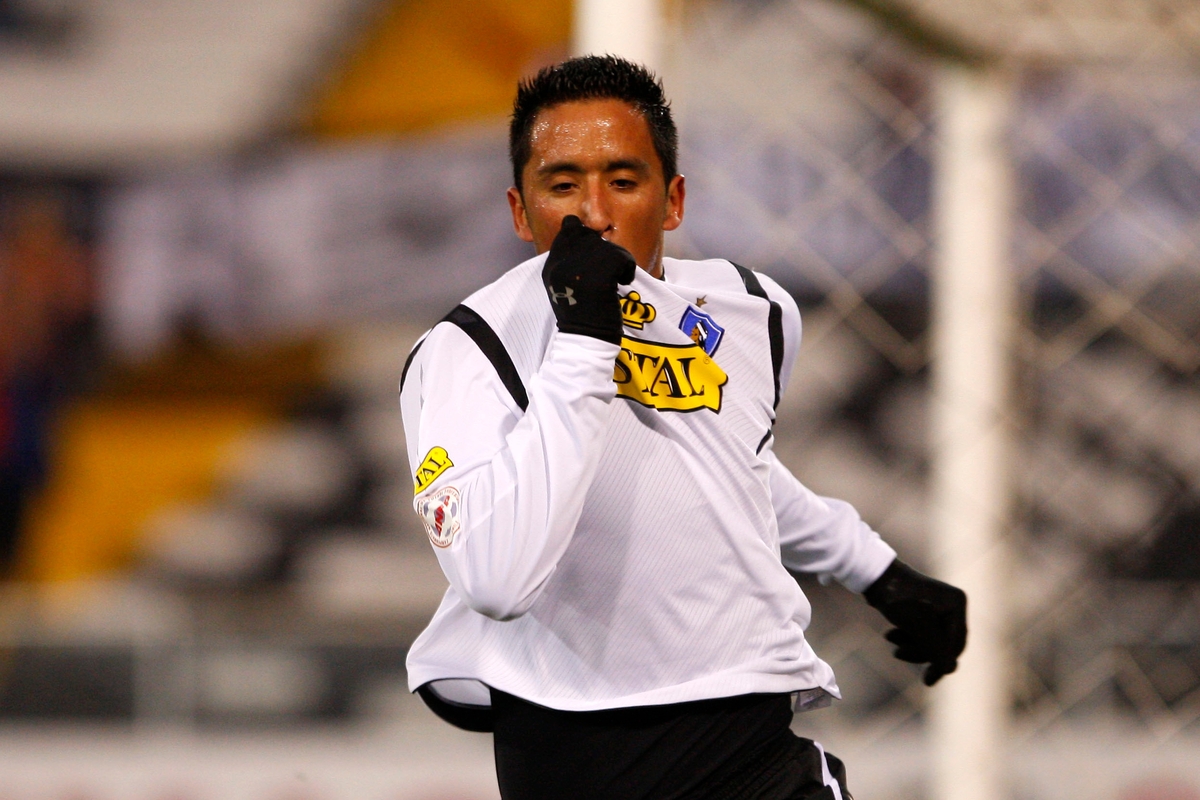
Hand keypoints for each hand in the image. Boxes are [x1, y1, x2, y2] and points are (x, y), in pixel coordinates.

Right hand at [542, 216, 636, 343]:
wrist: (586, 339)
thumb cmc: (581, 313)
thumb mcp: (564, 282)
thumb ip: (570, 257)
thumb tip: (581, 227)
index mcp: (551, 264)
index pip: (569, 227)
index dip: (587, 237)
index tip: (592, 259)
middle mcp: (561, 263)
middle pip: (590, 235)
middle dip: (603, 251)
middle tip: (605, 273)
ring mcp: (579, 269)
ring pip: (609, 246)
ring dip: (618, 262)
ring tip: (612, 282)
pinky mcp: (599, 277)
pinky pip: (623, 258)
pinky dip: (627, 271)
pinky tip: (620, 285)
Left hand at [863, 559, 966, 685]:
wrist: (874, 575)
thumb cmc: (898, 600)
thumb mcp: (919, 628)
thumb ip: (936, 649)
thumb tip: (951, 669)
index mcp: (956, 605)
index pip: (955, 644)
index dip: (942, 664)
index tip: (927, 681)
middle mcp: (951, 604)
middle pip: (943, 643)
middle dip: (921, 652)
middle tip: (898, 655)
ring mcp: (937, 606)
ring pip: (929, 639)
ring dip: (911, 644)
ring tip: (890, 641)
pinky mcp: (921, 608)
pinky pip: (920, 631)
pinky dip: (907, 636)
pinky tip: (889, 636)